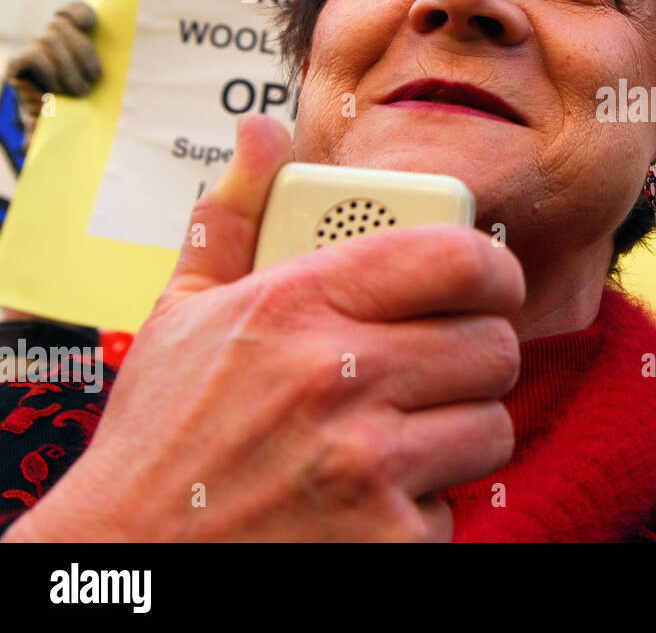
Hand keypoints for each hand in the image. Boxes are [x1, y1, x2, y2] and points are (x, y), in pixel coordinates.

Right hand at [2, 114, 523, 541]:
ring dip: (458, 434)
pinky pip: (458, 505)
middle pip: (494, 345)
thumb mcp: (182, 311)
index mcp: (298, 304)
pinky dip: (424, 507)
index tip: (487, 285)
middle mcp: (339, 376)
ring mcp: (366, 462)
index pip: (457, 256)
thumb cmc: (161, 436)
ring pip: (492, 426)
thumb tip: (264, 133)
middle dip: (475, 357)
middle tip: (439, 370)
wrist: (125, 558)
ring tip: (401, 436)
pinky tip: (371, 499)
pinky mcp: (385, 537)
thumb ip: (235, 215)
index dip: (492, 270)